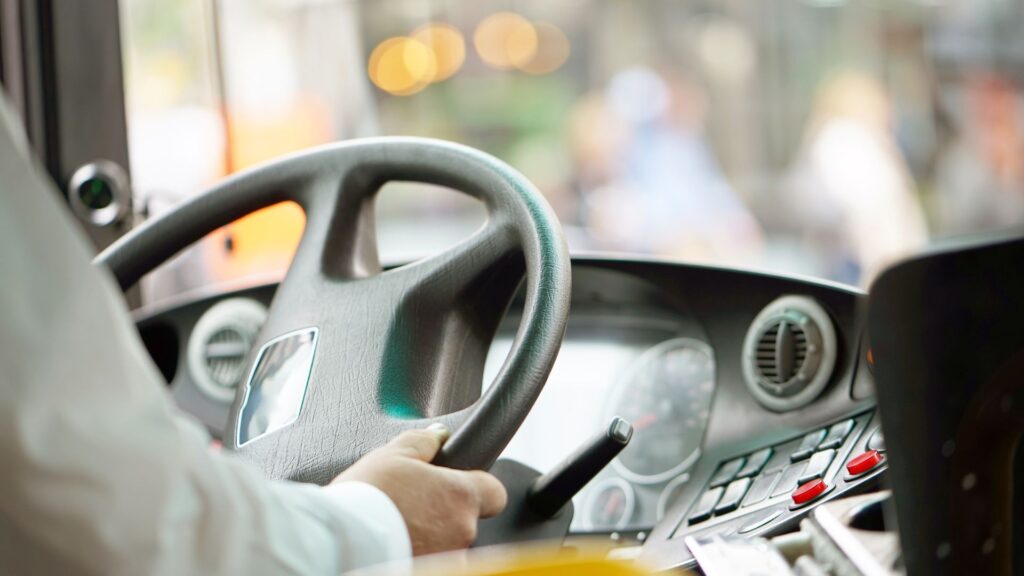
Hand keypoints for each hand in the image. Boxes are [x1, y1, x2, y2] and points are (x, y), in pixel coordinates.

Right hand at [332, 424, 507, 555]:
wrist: (339, 541)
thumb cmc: (366, 498)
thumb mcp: (393, 454)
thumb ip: (424, 441)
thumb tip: (438, 435)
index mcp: (461, 496)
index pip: (495, 492)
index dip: (478, 487)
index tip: (458, 485)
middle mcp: (463, 532)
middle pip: (466, 520)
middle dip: (443, 513)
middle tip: (412, 505)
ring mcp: (449, 560)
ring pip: (449, 546)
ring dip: (431, 538)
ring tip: (398, 528)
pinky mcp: (429, 575)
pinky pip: (433, 562)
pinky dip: (419, 554)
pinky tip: (396, 546)